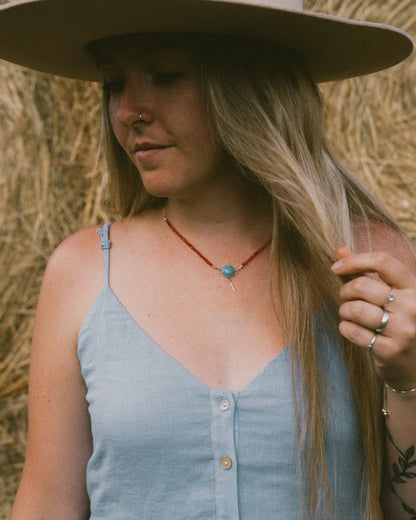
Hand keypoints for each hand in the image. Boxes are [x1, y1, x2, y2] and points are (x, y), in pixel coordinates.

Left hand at [331, 246, 415, 390]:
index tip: (336, 268)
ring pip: (355, 309)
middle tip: (346, 298)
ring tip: (349, 314)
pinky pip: (352, 331)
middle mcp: (413, 308)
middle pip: (363, 286)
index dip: (354, 261)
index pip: (383, 262)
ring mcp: (403, 331)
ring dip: (344, 310)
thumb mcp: (392, 294)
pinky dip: (345, 327)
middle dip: (345, 291)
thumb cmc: (399, 322)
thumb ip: (366, 272)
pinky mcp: (390, 351)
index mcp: (414, 288)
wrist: (415, 365)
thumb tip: (339, 250)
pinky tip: (352, 328)